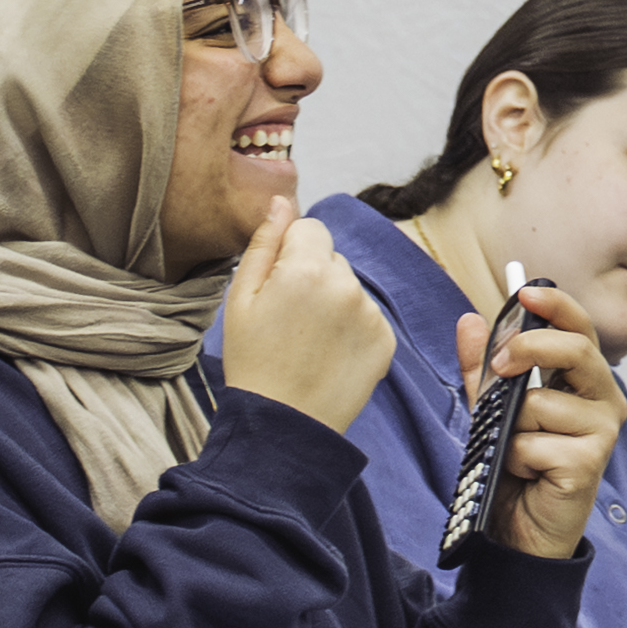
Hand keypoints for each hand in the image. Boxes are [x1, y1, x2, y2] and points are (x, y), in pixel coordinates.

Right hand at [220, 198, 396, 433]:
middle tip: (289, 319)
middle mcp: (347, 285)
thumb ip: (264, 242)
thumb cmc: (253, 362)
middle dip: (312, 275)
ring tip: (308, 341)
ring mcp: (370, 313)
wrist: (284, 425)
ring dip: (333, 301)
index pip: (310, 227)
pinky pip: (367, 314)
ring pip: (350, 286)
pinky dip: (351, 327)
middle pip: (332, 256)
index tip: (277, 286)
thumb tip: (281, 202)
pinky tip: (328, 353)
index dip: (289, 253)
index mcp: (307, 269)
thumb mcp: (240, 298)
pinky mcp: (385, 339)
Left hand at [459, 279, 626, 560]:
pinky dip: (515, 457)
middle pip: (576, 349)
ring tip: (516, 449)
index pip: (579, 328)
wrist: (521, 529)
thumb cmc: (515, 465)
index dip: (556, 305)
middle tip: (499, 365)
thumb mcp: (490, 408)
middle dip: (529, 348)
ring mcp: (600, 433)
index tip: (524, 293)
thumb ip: (482, 367)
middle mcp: (602, 401)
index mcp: (583, 380)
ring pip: (540, 403)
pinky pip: (533, 442)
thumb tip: (470, 321)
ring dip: (511, 426)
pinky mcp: (588, 465)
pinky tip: (526, 472)